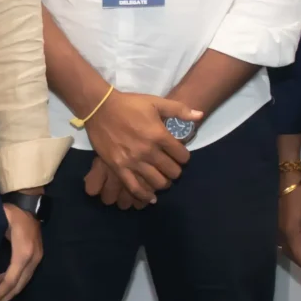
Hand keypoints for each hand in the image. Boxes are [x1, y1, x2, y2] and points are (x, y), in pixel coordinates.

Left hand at [0, 205, 42, 300]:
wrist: (30, 203)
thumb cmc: (11, 211)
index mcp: (23, 252)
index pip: (11, 279)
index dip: (0, 292)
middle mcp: (32, 259)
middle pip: (18, 285)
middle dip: (4, 297)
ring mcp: (36, 258)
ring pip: (23, 282)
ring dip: (9, 292)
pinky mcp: (36, 256)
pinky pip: (25, 275)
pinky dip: (13, 283)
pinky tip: (0, 282)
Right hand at [85, 91, 201, 201]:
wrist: (100, 108)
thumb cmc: (129, 104)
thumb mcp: (156, 102)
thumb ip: (179, 110)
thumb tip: (199, 115)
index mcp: (159, 135)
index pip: (182, 156)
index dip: (184, 157)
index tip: (179, 155)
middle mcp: (148, 151)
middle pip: (172, 171)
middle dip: (175, 171)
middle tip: (171, 167)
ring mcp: (133, 161)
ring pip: (157, 182)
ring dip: (163, 183)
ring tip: (161, 179)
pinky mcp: (119, 168)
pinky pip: (135, 188)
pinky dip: (145, 195)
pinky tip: (151, 197)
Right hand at [279, 181, 300, 274]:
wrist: (285, 181)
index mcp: (290, 234)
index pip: (299, 256)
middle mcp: (281, 236)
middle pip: (292, 255)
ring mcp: (276, 231)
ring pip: (287, 250)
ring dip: (299, 256)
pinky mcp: (276, 225)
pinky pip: (284, 243)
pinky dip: (294, 249)